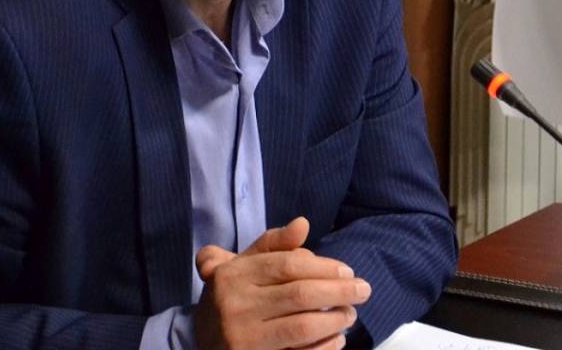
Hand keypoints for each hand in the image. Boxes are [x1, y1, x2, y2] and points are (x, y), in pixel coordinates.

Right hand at [193, 217, 371, 349]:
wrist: (198, 341)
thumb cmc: (230, 295)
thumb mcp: (243, 263)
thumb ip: (273, 243)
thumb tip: (303, 224)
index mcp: (233, 275)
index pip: (287, 265)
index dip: (323, 267)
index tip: (348, 270)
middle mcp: (236, 306)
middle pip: (299, 295)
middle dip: (338, 291)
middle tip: (363, 290)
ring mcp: (243, 339)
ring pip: (302, 328)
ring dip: (335, 320)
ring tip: (350, 314)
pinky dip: (324, 348)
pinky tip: (337, 340)